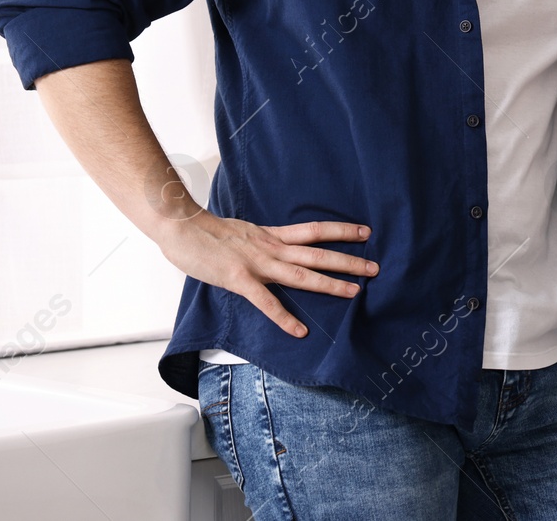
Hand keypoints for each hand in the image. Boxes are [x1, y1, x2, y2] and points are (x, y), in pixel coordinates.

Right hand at [157, 212, 378, 338]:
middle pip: (318, 253)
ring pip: (302, 274)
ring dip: (330, 284)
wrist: (180, 226)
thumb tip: (275, 247)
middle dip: (348, 261)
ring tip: (355, 292)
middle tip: (376, 268)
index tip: (366, 232)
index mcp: (272, 235)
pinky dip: (284, 317)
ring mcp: (257, 263)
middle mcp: (272, 247)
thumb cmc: (207, 231)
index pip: (315, 230)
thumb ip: (262, 241)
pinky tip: (300, 331)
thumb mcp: (244, 231)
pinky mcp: (239, 279)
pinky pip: (266, 302)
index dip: (341, 230)